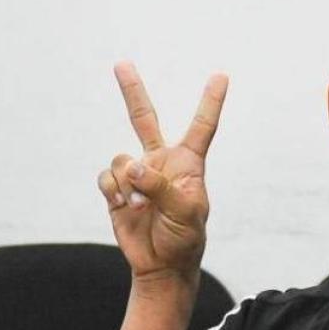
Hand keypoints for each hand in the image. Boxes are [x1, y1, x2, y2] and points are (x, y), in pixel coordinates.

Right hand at [97, 62, 227, 286]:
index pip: (202, 127)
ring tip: (141, 206)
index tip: (221, 76)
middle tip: (121, 64)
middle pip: (144, 119)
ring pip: (122, 159)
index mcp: (188, 164)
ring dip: (128, 183)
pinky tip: (123, 205)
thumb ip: (161, 185)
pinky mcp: (117, 189)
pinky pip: (107, 177)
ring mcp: (137, 174)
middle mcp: (161, 162)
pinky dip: (113, 190)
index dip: (211, 101)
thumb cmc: (185, 238)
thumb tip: (132, 166)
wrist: (161, 265)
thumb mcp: (186, 212)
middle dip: (132, 91)